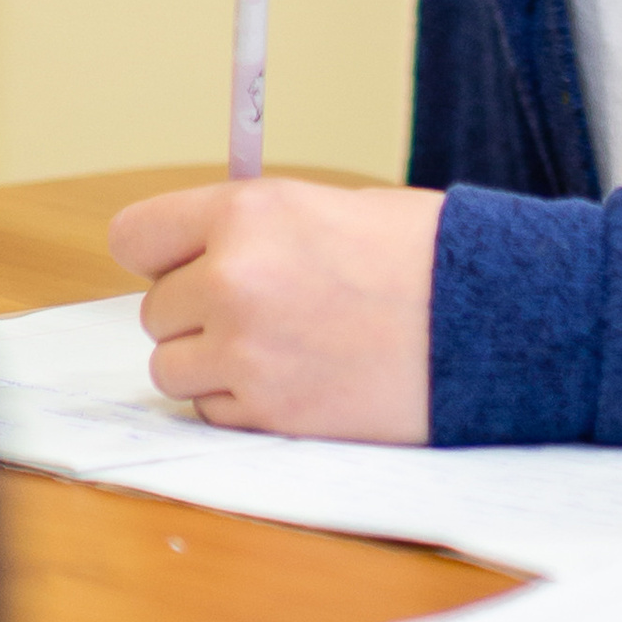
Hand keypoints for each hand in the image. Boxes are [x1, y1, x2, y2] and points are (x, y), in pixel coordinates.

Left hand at [106, 177, 443, 442]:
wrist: (486, 314)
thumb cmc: (416, 252)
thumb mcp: (320, 207)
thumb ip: (249, 231)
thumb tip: (192, 259)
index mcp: (245, 213)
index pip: (135, 237)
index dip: (159, 254)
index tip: (181, 263)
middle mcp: (232, 280)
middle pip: (155, 310)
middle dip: (195, 313)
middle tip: (261, 307)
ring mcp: (246, 353)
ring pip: (172, 368)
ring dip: (211, 362)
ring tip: (277, 345)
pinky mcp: (269, 414)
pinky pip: (212, 411)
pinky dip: (241, 402)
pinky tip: (297, 377)